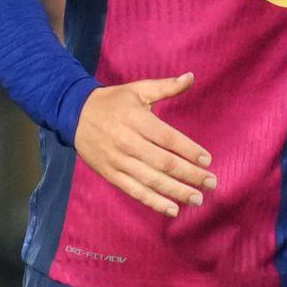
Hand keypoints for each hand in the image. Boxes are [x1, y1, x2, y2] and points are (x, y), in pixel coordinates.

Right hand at [73, 73, 215, 217]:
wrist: (74, 114)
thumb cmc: (113, 101)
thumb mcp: (138, 90)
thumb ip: (166, 86)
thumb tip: (191, 77)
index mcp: (137, 120)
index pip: (167, 138)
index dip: (189, 150)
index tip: (208, 160)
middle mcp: (128, 142)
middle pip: (163, 162)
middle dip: (190, 175)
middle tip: (211, 182)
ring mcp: (119, 161)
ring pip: (151, 180)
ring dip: (176, 191)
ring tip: (197, 199)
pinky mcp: (111, 175)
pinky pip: (135, 192)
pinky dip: (154, 202)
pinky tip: (173, 209)